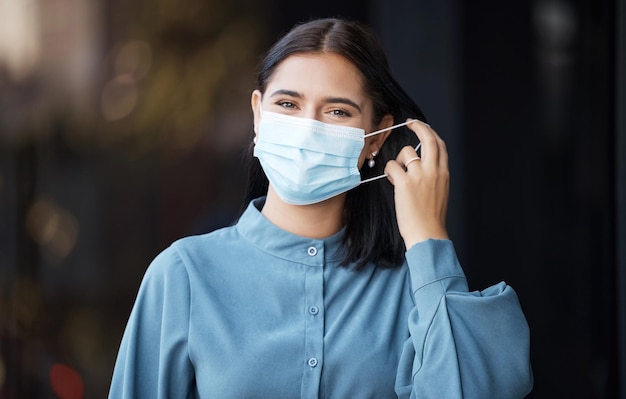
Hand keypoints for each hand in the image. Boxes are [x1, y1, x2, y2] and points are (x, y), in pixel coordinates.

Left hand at [384, 119, 449, 249]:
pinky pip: (392, 166)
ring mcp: (420, 175)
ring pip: (406, 152)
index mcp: (444, 173)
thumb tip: (418, 165)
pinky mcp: (405, 183)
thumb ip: (432, 175)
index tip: (422, 127)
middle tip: (410, 122)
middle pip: (429, 138)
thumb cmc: (431, 217)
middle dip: (419, 126)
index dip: (430, 132)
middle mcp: (434, 170)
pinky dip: (389, 171)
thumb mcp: (439, 191)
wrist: (428, 234)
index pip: (440, 144)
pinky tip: (392, 181)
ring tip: (397, 175)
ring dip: (398, 160)